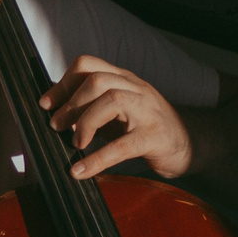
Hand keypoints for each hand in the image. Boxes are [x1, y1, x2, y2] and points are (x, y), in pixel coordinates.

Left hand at [42, 54, 196, 181]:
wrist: (191, 143)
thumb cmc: (146, 128)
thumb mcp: (118, 112)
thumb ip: (93, 109)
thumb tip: (58, 118)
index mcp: (123, 80)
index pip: (88, 65)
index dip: (63, 83)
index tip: (46, 104)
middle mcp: (136, 88)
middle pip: (97, 80)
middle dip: (70, 104)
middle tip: (56, 126)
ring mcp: (148, 110)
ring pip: (111, 101)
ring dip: (84, 123)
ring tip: (75, 144)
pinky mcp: (155, 136)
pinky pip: (122, 146)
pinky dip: (97, 160)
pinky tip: (80, 171)